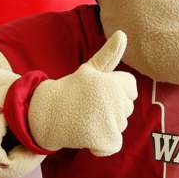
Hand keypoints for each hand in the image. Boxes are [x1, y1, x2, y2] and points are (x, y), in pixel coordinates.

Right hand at [28, 30, 137, 154]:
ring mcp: (110, 121)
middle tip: (90, 106)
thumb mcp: (90, 70)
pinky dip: (103, 144)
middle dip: (112, 109)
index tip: (98, 92)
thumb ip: (109, 54)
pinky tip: (88, 134)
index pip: (132, 88)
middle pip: (127, 108)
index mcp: (112, 82)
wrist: (47, 114)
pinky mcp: (105, 139)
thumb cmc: (72, 90)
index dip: (117, 91)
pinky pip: (114, 144)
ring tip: (87, 118)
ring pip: (121, 126)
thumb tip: (123, 33)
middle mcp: (113, 100)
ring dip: (106, 126)